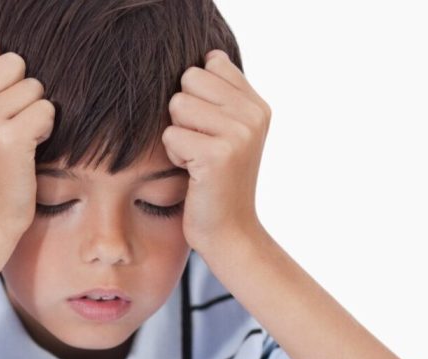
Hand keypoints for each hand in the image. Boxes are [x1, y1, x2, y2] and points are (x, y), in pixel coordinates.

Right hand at [0, 39, 54, 238]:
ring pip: (34, 87)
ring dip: (34, 113)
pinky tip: (27, 152)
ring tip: (16, 143)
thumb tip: (5, 53)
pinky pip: (47, 110)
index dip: (1, 73)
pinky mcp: (9, 138)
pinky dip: (45, 130)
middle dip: (20, 91)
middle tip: (8, 127)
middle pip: (14, 62)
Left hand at [162, 49, 270, 251]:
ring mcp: (238, 133)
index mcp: (257, 105)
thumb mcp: (229, 132)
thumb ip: (221, 95)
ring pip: (177, 105)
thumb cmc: (217, 182)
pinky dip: (174, 156)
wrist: (230, 232)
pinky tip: (193, 173)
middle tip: (199, 145)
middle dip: (183, 113)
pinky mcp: (218, 155)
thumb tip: (207, 57)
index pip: (211, 64)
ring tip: (196, 158)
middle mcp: (253, 114)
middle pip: (189, 80)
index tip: (208, 127)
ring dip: (177, 134)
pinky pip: (170, 135)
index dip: (196, 93)